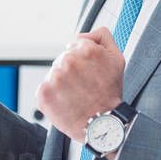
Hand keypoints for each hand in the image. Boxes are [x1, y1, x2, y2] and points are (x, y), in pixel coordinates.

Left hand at [36, 26, 124, 142]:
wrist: (102, 125)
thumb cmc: (110, 93)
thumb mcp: (117, 59)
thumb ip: (102, 37)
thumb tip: (82, 34)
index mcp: (85, 49)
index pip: (74, 46)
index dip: (82, 60)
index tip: (89, 73)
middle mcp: (68, 61)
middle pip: (63, 59)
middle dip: (71, 71)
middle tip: (84, 86)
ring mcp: (54, 77)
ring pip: (54, 74)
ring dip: (62, 83)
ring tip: (76, 96)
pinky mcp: (43, 93)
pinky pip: (44, 89)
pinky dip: (53, 96)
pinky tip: (66, 103)